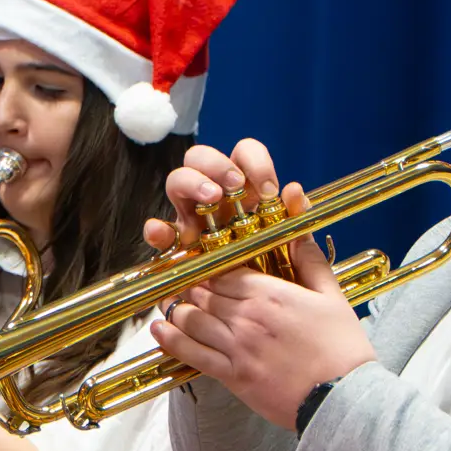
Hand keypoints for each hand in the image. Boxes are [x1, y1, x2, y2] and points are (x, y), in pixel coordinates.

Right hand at [141, 137, 296, 251]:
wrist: (256, 299)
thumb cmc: (272, 259)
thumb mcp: (288, 237)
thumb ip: (293, 214)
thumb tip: (294, 190)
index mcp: (243, 185)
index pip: (243, 152)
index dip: (254, 161)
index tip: (268, 189)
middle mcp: (213, 192)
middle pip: (200, 156)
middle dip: (216, 165)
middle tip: (234, 186)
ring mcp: (190, 214)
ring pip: (177, 181)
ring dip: (192, 183)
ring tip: (211, 199)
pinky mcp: (176, 242)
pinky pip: (158, 231)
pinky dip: (156, 229)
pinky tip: (162, 232)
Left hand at [145, 141, 376, 428]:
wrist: (344, 399)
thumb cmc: (342, 347)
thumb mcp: (331, 294)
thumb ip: (308, 258)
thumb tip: (299, 221)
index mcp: (269, 293)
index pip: (223, 270)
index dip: (210, 267)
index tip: (203, 265)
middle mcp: (246, 317)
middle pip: (202, 291)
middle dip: (191, 285)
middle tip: (183, 282)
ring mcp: (236, 347)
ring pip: (191, 319)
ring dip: (178, 309)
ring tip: (171, 303)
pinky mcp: (232, 376)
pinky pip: (191, 354)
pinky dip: (171, 339)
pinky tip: (159, 329)